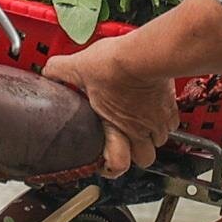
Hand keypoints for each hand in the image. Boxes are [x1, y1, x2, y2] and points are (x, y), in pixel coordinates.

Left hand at [43, 38, 176, 176]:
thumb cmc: (114, 65)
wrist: (144, 54)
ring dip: (152, 136)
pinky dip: (165, 118)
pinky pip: (172, 121)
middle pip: (146, 159)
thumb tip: (48, 70)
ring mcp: (157, 119)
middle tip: (128, 142)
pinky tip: (156, 106)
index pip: (118, 164)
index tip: (106, 163)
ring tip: (142, 124)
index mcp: (113, 125)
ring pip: (160, 140)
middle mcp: (138, 128)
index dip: (113, 168)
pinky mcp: (170, 104)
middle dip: (138, 155)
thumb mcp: (78, 66)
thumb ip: (60, 71)